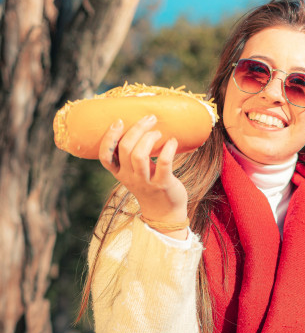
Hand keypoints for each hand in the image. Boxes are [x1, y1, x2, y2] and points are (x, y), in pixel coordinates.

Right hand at [99, 115, 188, 234]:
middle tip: (149, 118)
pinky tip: (173, 142)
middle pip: (125, 148)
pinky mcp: (162, 184)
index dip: (109, 138)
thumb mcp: (135, 173)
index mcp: (120, 173)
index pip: (105, 157)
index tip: (118, 122)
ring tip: (158, 132)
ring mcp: (146, 182)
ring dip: (150, 138)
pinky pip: (163, 162)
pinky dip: (168, 148)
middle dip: (137, 129)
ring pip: (139, 155)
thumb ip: (131, 156)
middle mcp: (130, 178)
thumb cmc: (150, 186)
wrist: (164, 214)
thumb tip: (137, 126)